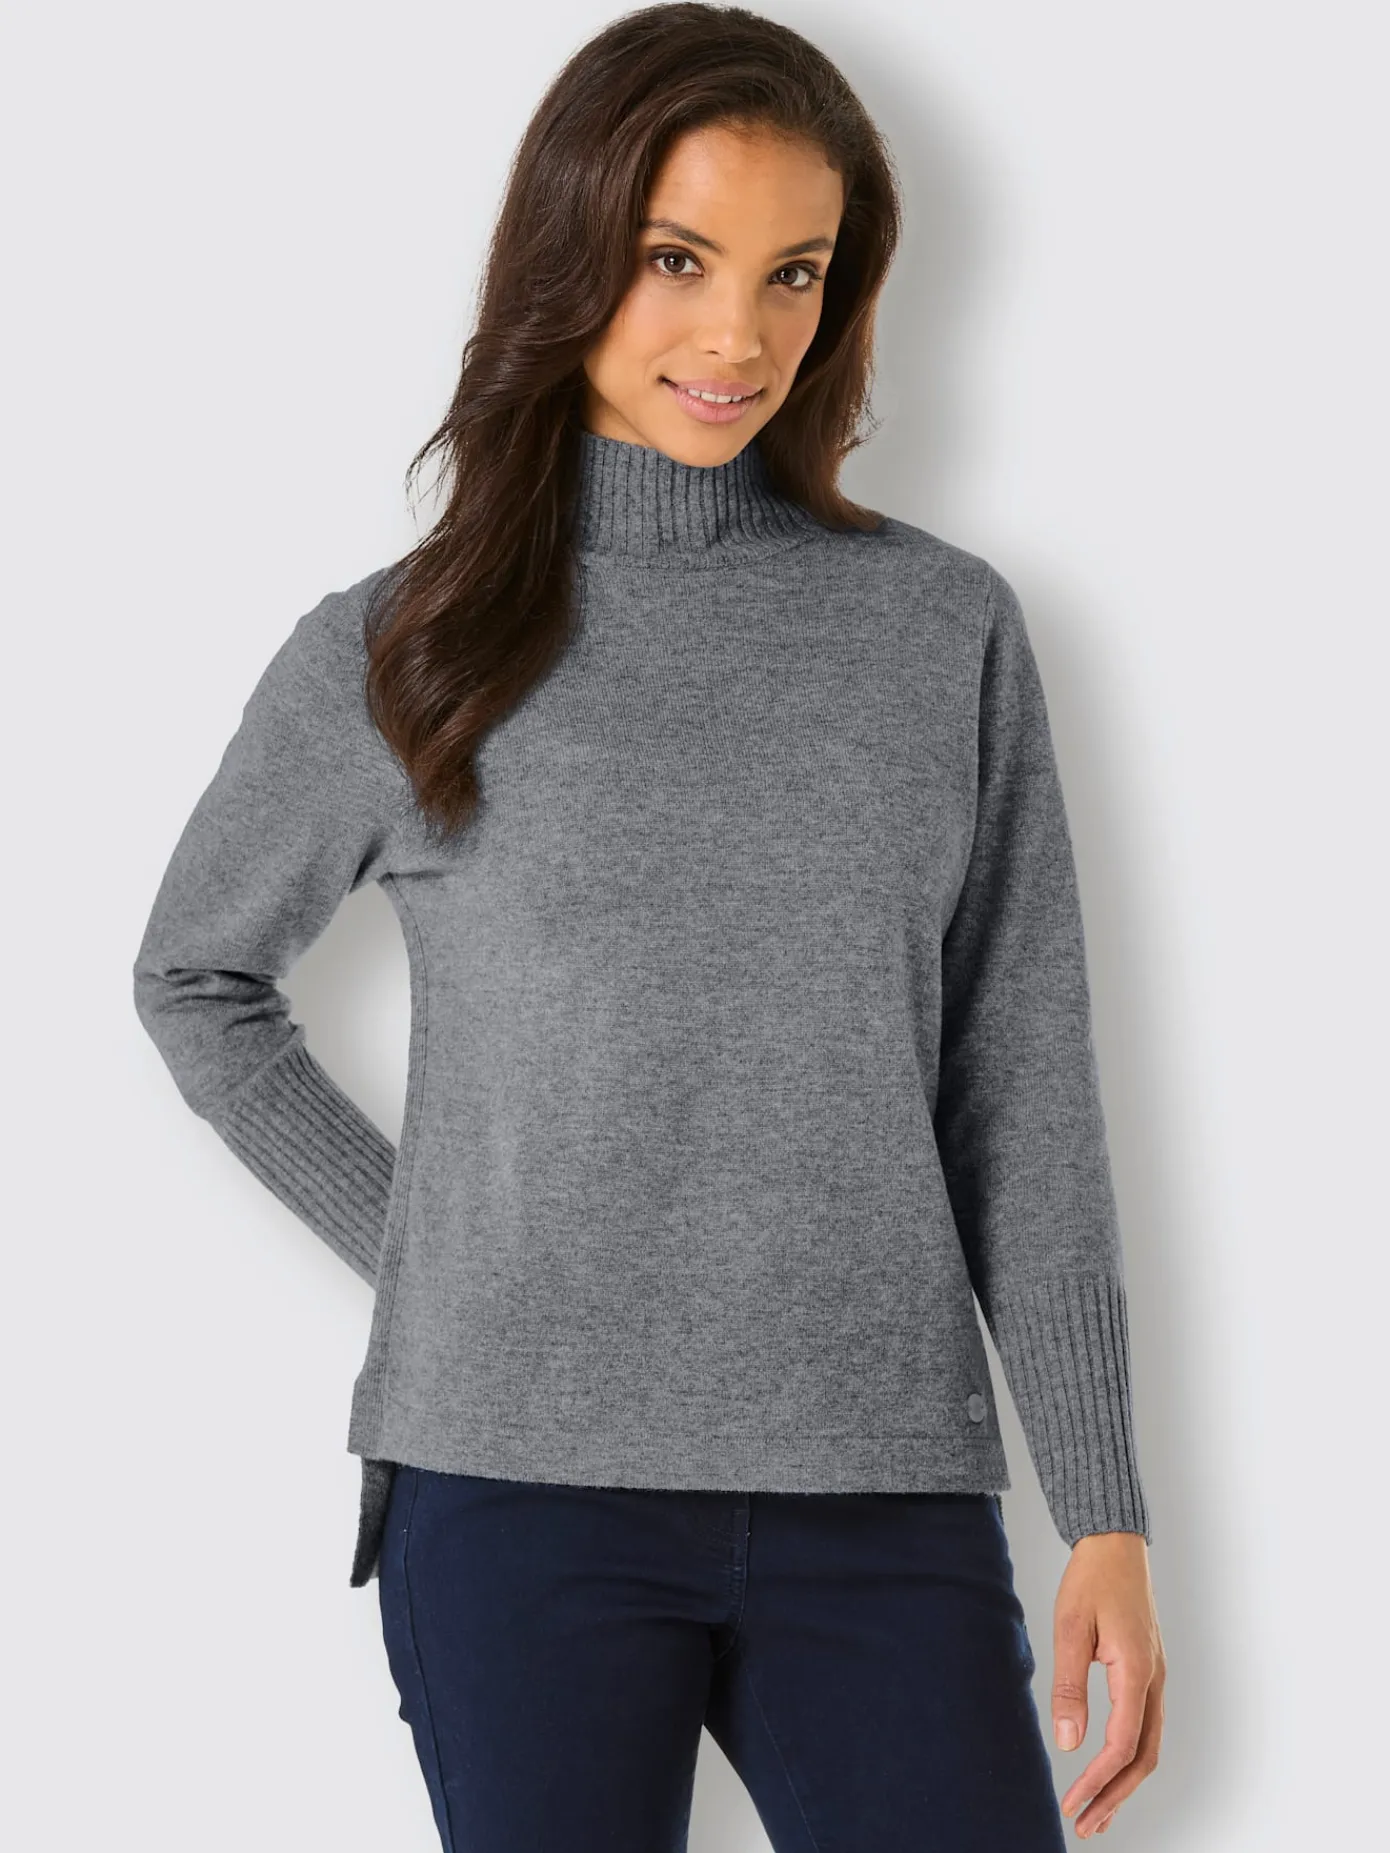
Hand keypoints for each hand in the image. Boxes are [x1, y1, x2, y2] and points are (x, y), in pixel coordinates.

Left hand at [1051, 1531, 1164, 1836]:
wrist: (1115, 1545)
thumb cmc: (1092, 1580)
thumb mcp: (1070, 1627)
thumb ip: (1069, 1686)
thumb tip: (1069, 1741)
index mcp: (1137, 1671)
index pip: (1121, 1745)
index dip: (1097, 1781)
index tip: (1072, 1803)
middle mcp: (1155, 1681)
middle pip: (1143, 1758)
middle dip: (1115, 1796)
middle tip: (1086, 1825)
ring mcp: (1156, 1678)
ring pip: (1149, 1746)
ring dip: (1124, 1783)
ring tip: (1098, 1812)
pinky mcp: (1149, 1673)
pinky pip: (1146, 1727)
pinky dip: (1129, 1758)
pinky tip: (1109, 1770)